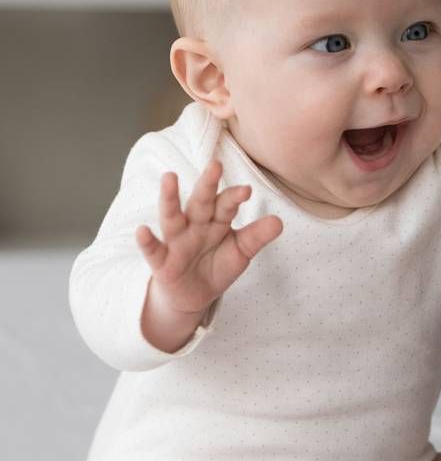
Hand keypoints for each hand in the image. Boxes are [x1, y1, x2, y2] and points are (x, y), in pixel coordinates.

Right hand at [135, 159, 282, 349]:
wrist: (193, 295)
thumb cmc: (216, 266)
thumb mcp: (240, 252)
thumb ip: (257, 237)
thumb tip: (279, 222)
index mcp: (216, 221)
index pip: (226, 205)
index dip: (235, 198)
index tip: (247, 190)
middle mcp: (195, 225)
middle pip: (201, 202)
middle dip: (207, 184)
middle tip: (215, 165)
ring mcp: (176, 241)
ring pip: (172, 217)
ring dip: (170, 198)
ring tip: (170, 178)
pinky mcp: (161, 261)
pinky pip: (153, 250)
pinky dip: (146, 241)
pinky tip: (141, 230)